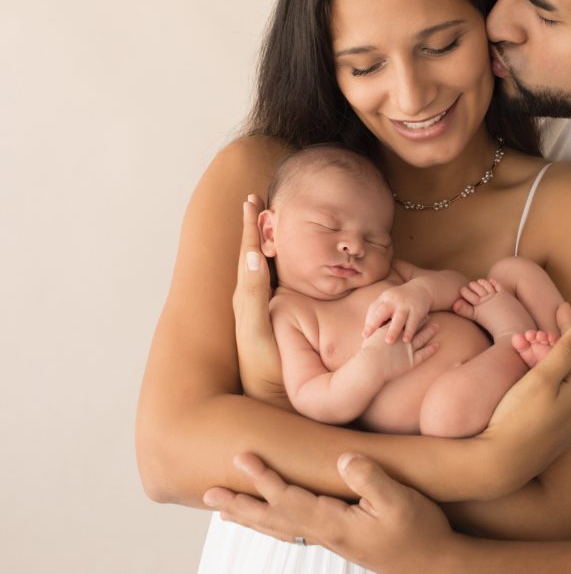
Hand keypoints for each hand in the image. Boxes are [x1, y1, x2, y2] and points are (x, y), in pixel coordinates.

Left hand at [204, 452, 457, 573]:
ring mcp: (331, 538)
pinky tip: (270, 521)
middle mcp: (326, 533)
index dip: (264, 476)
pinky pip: (295, 530)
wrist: (434, 565)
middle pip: (273, 517)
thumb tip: (342, 458)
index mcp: (334, 522)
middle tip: (208, 493)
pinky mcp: (340, 539)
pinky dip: (274, 524)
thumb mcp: (400, 501)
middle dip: (241, 503)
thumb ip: (371, 478)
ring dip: (250, 516)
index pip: (289, 496)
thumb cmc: (420, 531)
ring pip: (280, 527)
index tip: (241, 456)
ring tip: (224, 510)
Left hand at [233, 194, 288, 405]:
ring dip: (266, 244)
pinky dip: (279, 267)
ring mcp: (265, 314)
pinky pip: (276, 285)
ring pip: (264, 269)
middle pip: (254, 255)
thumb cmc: (265, 372)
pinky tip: (289, 266)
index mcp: (247, 299)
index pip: (248, 253)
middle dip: (256, 228)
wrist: (273, 405)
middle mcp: (253, 303)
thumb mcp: (257, 333)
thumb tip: (252, 256)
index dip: (250, 226)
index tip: (252, 199)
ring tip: (270, 224)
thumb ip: (254, 296)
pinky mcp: (278, 325)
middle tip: (259, 201)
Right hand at [360, 322, 440, 382]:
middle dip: (422, 321)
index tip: (416, 311)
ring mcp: (408, 348)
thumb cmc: (368, 352)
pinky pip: (424, 354)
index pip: (404, 321)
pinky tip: (437, 345)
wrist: (371, 365)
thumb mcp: (370, 337)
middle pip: (415, 327)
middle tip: (429, 316)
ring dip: (430, 332)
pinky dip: (431, 349)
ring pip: (422, 338)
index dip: (410, 316)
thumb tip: (372, 326)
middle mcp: (403, 337)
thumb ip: (374, 330)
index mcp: (393, 330)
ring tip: (437, 327)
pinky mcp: (411, 360)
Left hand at [362, 283, 433, 343]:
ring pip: (398, 318)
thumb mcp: (388, 302)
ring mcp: (405, 305)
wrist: (421, 289)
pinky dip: (409, 331)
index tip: (364, 335)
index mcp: (384, 299)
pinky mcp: (417, 310)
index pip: (373, 310)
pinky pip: (413, 321)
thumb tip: (366, 333)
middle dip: (374, 323)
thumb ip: (379, 315)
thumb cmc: (400, 301)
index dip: (368, 322)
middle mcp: (393, 301)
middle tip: (367, 336)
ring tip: (388, 342)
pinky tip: (406, 340)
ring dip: (393, 330)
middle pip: (382, 312)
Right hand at [474, 304, 570, 495]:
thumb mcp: (542, 380)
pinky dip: (562, 373)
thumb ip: (566, 351)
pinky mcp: (558, 431)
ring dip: (568, 354)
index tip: (562, 304)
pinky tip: (554, 371)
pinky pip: (567, 392)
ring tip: (560, 337)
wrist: (499, 463)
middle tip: (568, 315)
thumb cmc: (517, 418)